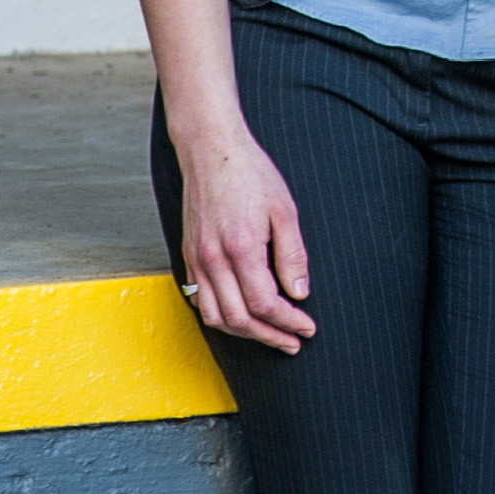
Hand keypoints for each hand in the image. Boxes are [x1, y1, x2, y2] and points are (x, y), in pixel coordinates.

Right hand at [170, 119, 313, 353]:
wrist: (211, 151)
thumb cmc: (251, 174)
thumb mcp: (285, 209)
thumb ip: (292, 255)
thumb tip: (300, 293)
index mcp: (241, 248)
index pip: (265, 304)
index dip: (288, 322)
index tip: (307, 328)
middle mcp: (213, 260)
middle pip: (239, 319)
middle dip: (269, 336)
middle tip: (293, 341)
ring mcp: (196, 260)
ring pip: (215, 317)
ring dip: (243, 333)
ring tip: (270, 334)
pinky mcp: (187, 256)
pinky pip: (199, 299)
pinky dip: (220, 316)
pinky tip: (240, 314)